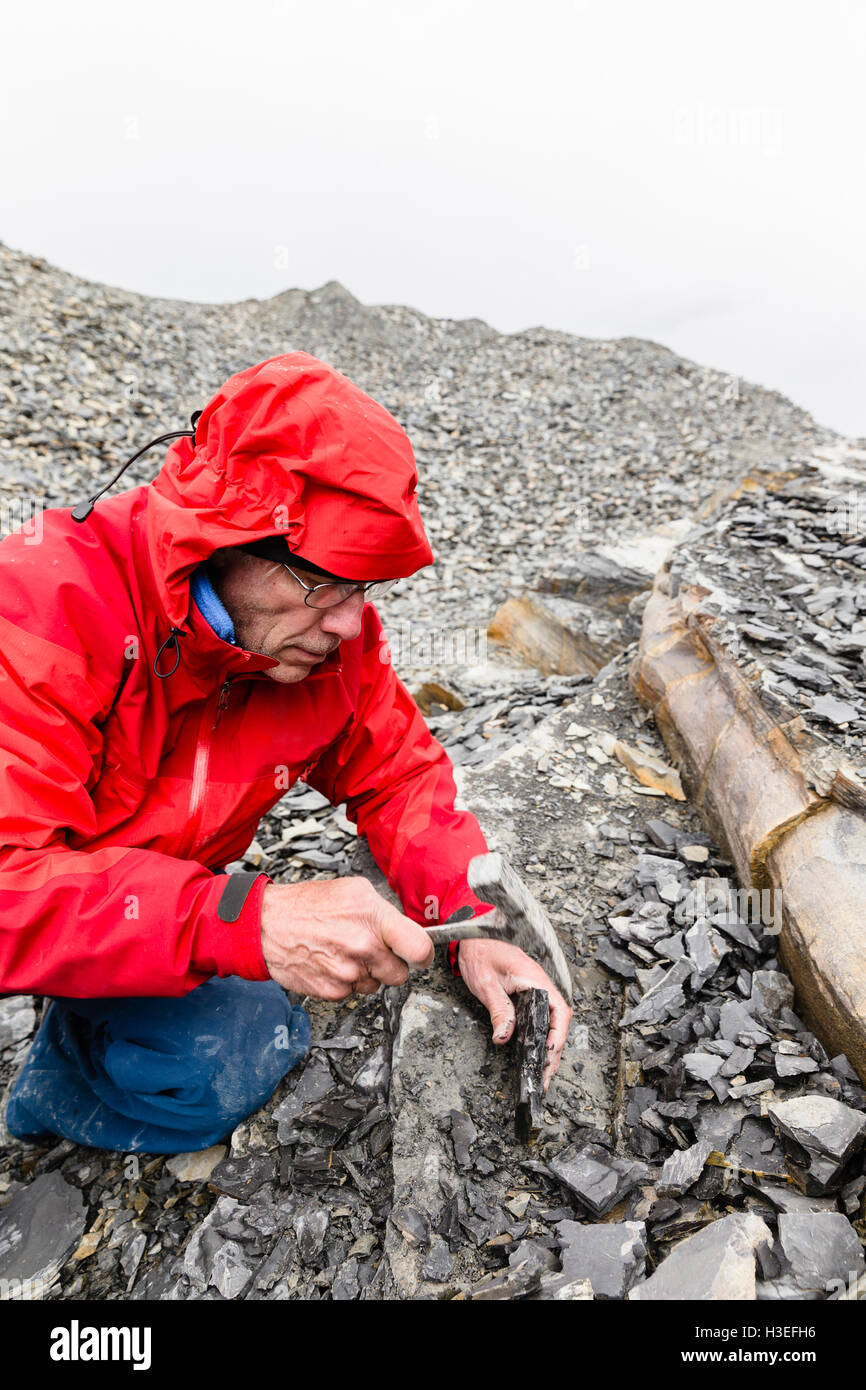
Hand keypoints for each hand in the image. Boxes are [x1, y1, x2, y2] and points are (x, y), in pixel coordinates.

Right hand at [260, 877, 433, 999]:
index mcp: (373, 919)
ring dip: (368, 973)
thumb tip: (404, 930)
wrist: (267, 925)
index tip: (420, 954)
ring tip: (346, 952)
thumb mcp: (353, 890)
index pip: (419, 948)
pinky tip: (332, 962)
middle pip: (400, 973)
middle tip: (373, 949)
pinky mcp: (333, 992)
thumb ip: (384, 912)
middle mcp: (363, 948)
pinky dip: (347, 981)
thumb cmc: (308, 905)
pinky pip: (355, 992)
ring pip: (377, 984)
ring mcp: (348, 973)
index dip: (424, 954)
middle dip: (391, 963)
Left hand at [455, 937, 572, 1090]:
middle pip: (558, 1021)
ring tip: (543, 1071)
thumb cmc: (480, 952)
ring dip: (550, 1045)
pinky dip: (542, 1036)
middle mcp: (541, 984)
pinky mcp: (529, 993)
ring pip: (552, 1021)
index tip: (550, 1055)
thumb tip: (504, 1036)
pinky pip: (542, 1016)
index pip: (559, 1011)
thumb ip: (498, 1009)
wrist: (472, 938)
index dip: (558, 1036)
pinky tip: (536, 1050)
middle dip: (554, 1050)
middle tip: (545, 1076)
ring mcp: (536, 988)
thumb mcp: (486, 984)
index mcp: (535, 979)